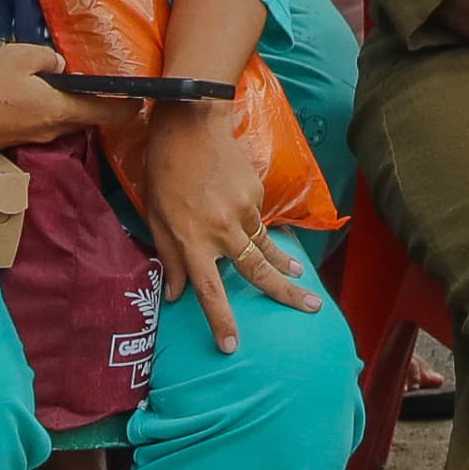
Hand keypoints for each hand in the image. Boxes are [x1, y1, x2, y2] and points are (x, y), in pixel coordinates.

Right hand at [0, 43, 131, 158]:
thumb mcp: (17, 57)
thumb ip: (45, 58)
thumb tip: (60, 67)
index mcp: (59, 110)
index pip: (108, 112)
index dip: (129, 106)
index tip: (145, 98)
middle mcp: (51, 131)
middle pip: (86, 119)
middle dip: (100, 105)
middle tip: (110, 86)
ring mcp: (31, 139)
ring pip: (62, 122)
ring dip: (71, 109)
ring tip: (72, 88)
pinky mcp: (12, 141)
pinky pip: (40, 126)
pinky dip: (47, 113)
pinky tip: (35, 97)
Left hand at [143, 100, 322, 355]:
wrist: (191, 123)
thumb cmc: (164, 172)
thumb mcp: (156, 218)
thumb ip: (169, 257)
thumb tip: (176, 295)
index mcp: (192, 240)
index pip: (208, 290)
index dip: (220, 320)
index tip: (232, 346)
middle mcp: (222, 230)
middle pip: (258, 271)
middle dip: (286, 294)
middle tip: (312, 309)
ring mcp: (243, 210)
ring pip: (265, 244)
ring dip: (283, 263)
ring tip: (301, 277)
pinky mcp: (256, 193)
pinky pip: (257, 217)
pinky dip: (255, 223)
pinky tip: (246, 210)